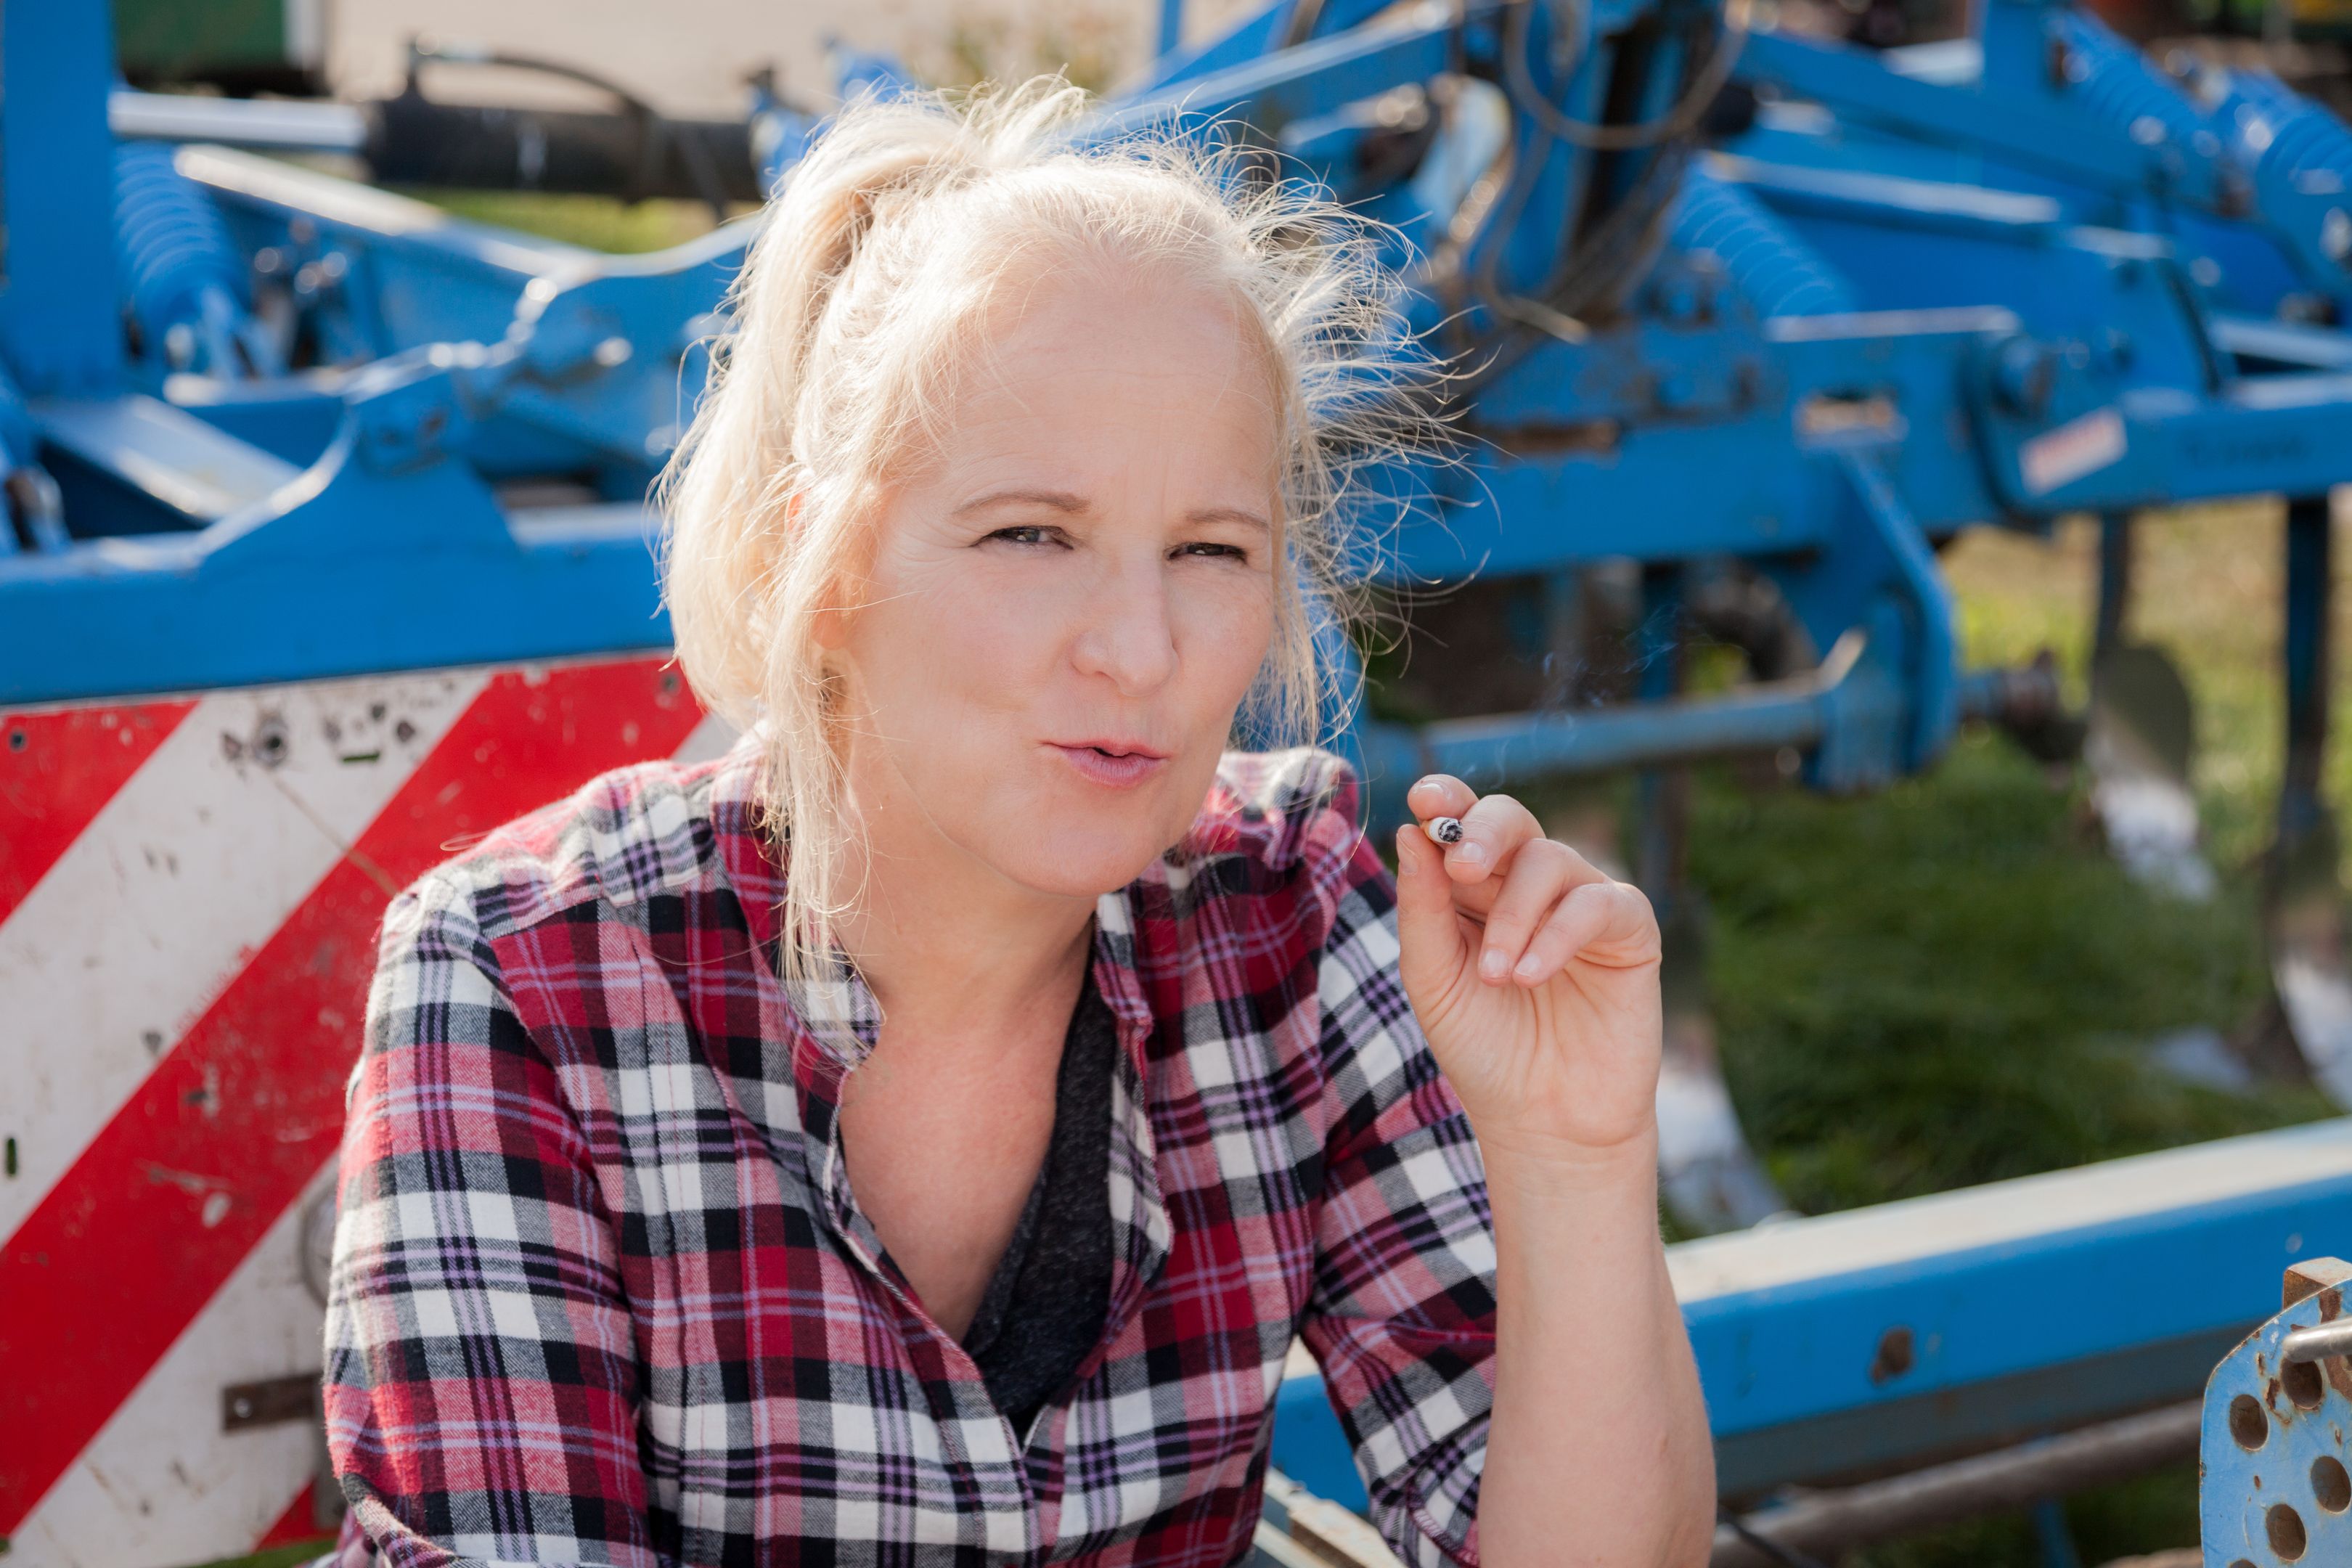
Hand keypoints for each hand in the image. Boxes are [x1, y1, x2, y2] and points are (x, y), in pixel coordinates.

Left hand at [1393, 775, 1663, 1169]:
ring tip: (1496, 975)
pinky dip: (1558, 934)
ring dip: (1514, 915)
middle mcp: (1529, 886)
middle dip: (1482, 832)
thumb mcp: (1433, 979)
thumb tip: (1412, 832)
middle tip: (1464, 867)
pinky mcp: (1629, 932)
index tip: (1424, 798)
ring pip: (1550, 859)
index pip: (1462, 825)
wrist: (1543, 1122)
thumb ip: (1422, 909)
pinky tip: (1530, 975)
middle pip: (1510, 820)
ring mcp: (1581, 903)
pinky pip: (1598, 904)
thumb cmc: (1483, 1049)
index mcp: (1475, 889)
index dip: (1447, 801)